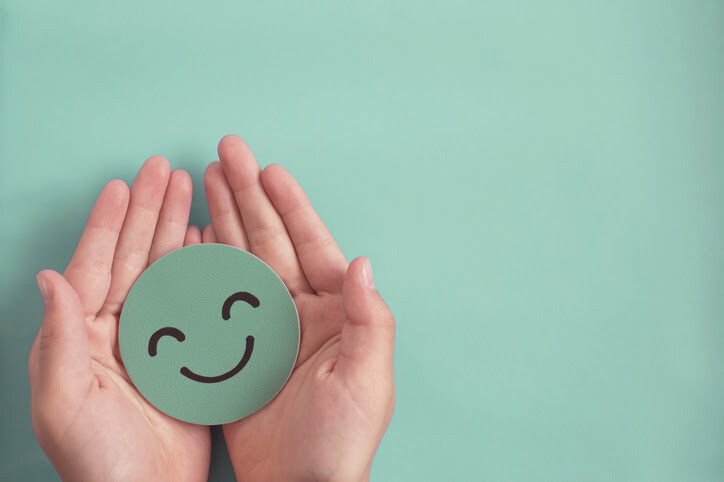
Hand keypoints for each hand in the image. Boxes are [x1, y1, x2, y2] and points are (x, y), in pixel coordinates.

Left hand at [28, 157, 210, 480]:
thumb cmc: (96, 461)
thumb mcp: (63, 403)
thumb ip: (59, 339)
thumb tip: (49, 277)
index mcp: (83, 336)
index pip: (95, 266)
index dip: (108, 223)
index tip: (123, 185)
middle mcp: (117, 330)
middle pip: (133, 256)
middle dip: (148, 212)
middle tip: (164, 171)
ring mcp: (154, 339)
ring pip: (164, 270)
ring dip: (174, 229)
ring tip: (188, 192)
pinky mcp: (185, 354)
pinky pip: (193, 299)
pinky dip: (200, 266)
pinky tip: (207, 242)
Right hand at [203, 135, 394, 480]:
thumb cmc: (340, 442)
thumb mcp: (366, 380)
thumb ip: (370, 320)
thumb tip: (363, 262)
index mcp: (335, 313)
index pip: (311, 245)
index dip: (289, 205)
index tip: (269, 168)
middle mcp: (301, 313)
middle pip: (271, 241)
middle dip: (249, 196)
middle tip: (226, 153)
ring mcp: (266, 328)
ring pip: (242, 260)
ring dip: (226, 219)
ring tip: (207, 180)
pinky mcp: (237, 350)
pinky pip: (217, 297)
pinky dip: (205, 265)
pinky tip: (193, 237)